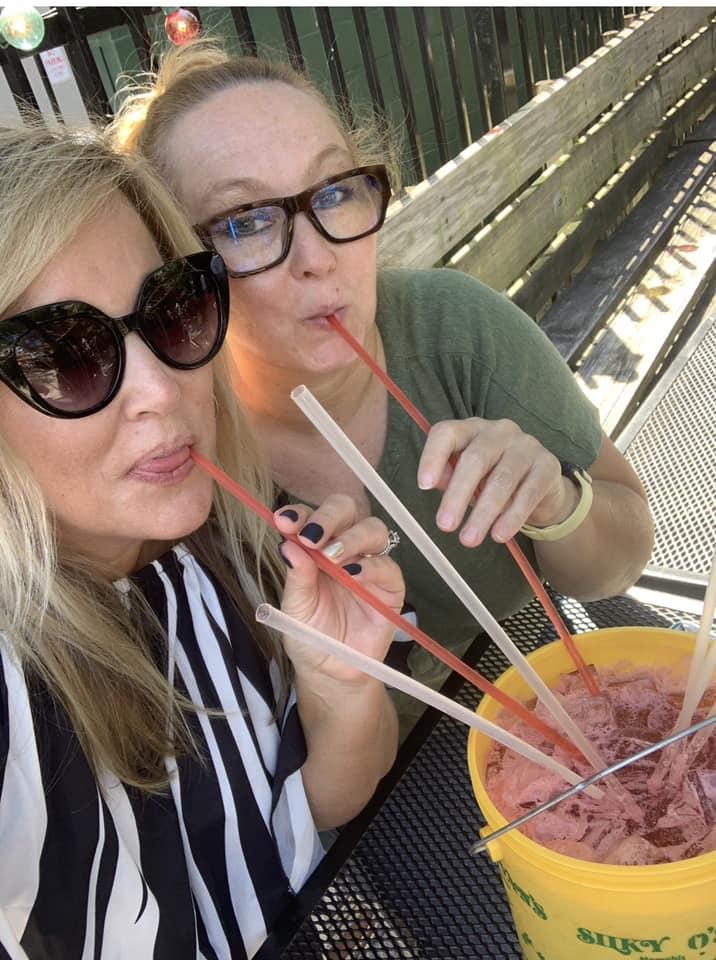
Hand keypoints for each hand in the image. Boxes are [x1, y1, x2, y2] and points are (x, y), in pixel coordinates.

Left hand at [274, 494, 404, 684]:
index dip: (300, 514)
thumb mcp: (295, 607)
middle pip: (346, 510)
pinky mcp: (390, 586)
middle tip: (311, 537)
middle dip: (328, 516)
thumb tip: (287, 545)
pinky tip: (352, 574)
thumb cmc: (310, 634)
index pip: (312, 516)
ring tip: (331, 557)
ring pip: (372, 529)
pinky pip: (387, 566)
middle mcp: (345, 547)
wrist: (331, 670)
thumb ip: (297, 577)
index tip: (284, 522)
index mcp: (317, 546)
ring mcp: (370, 563)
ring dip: (351, 537)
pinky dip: (371, 566)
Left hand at [417, 417, 576, 545]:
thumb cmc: (492, 480)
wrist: (540, 488)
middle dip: (458, 494)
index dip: (433, 457)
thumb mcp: (466, 479)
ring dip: (483, 513)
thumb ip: (448, 477)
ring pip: (502, 479)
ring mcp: (526, 445)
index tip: (424, 485)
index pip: (447, 433)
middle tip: (445, 525)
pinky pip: (528, 493)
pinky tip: (499, 535)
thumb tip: (431, 482)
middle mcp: (499, 431)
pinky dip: (512, 517)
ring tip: (469, 539)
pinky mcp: (547, 465)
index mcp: (471, 429)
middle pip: (475, 459)